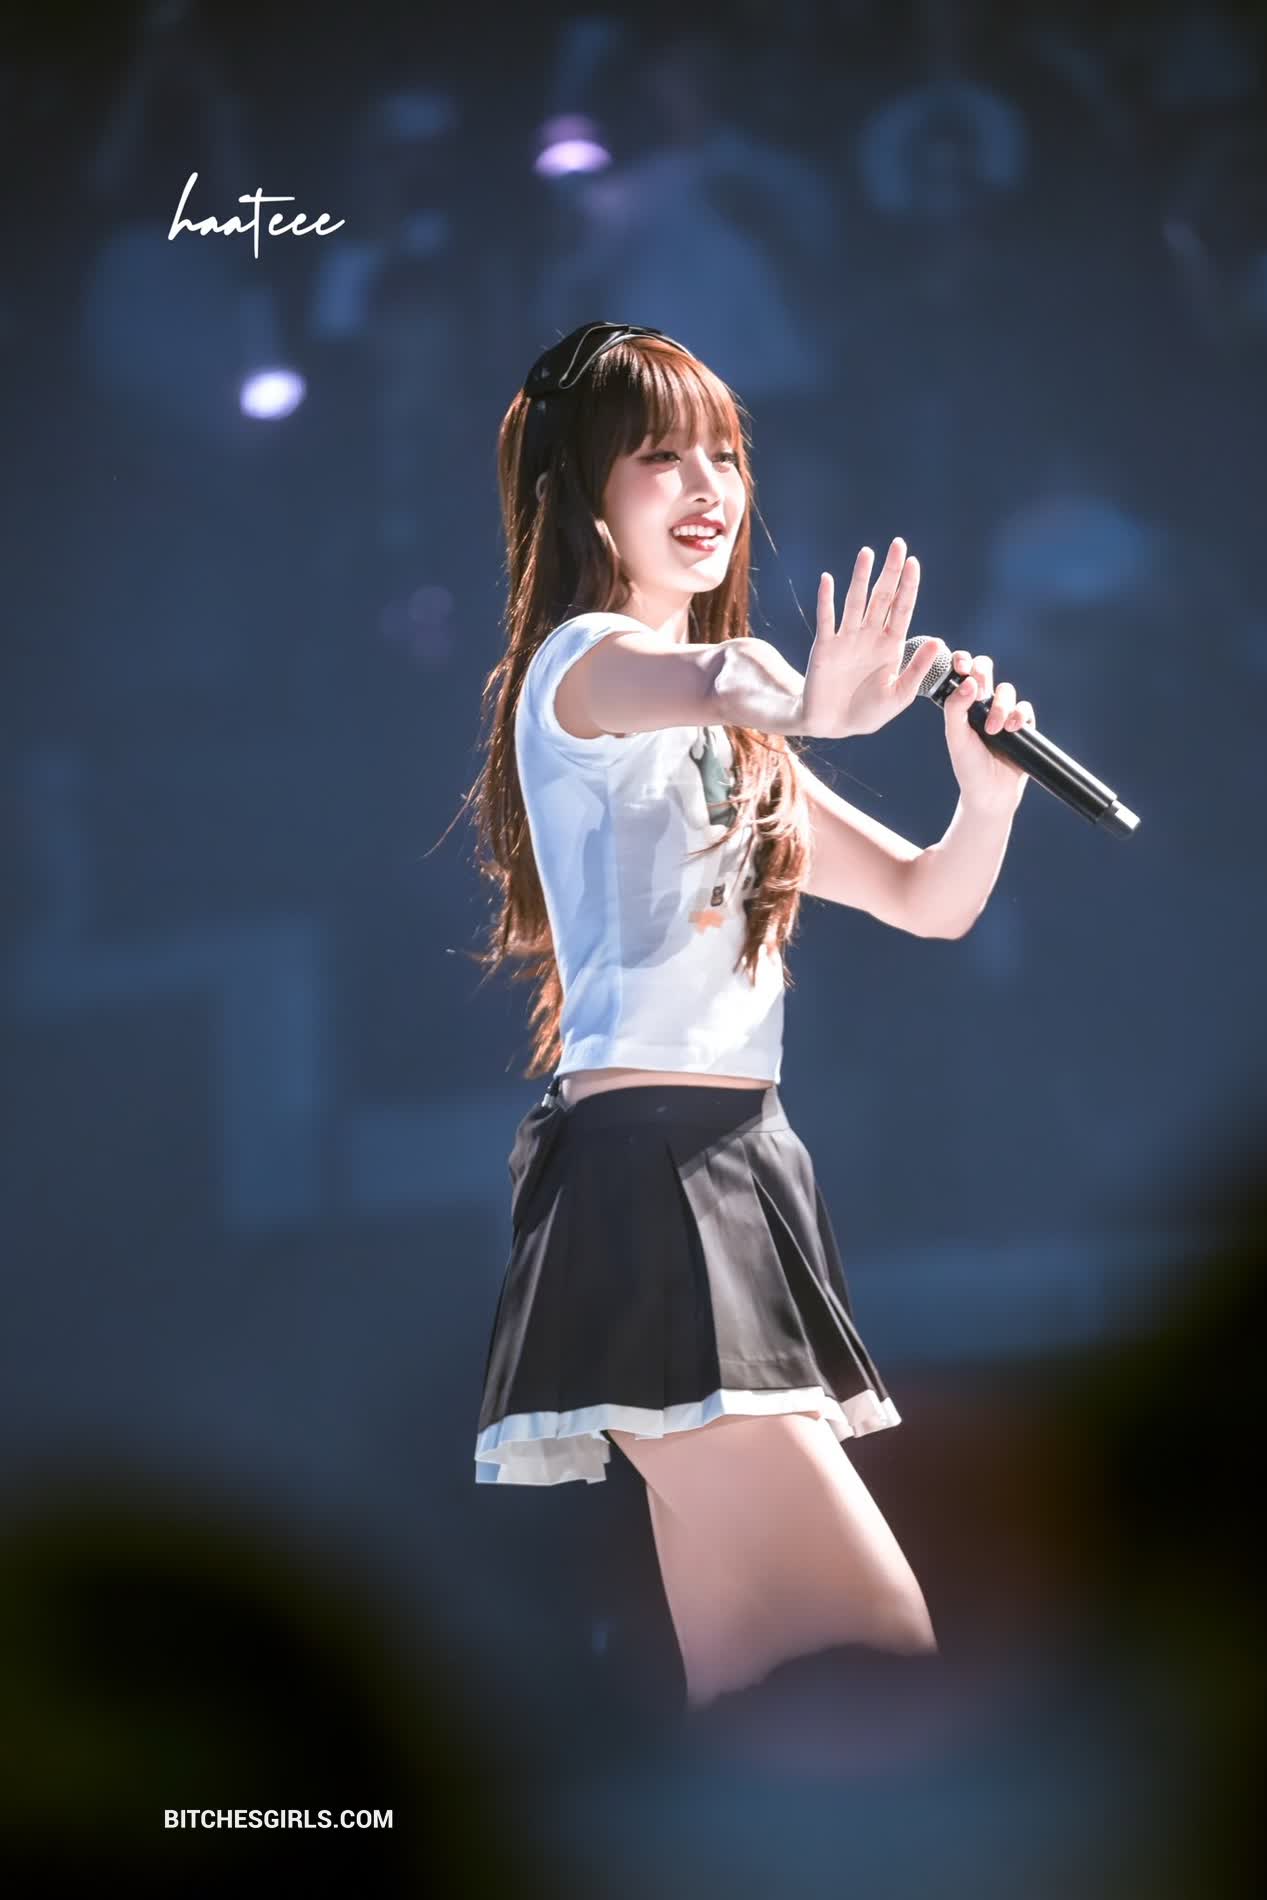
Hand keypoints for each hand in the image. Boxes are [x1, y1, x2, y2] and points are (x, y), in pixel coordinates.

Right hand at [799, 539, 941, 739]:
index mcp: (891, 645)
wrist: (833, 724)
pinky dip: (826, 600)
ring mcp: (846, 639)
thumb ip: (917, 670)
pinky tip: (828, 579)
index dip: (909, 586)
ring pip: (855, 602)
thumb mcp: (899, 695)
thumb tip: (939, 641)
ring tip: (867, 553)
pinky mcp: (825, 647)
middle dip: (890, 571)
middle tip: (898, 544)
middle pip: (882, 597)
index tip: (914, 562)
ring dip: (861, 577)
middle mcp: (869, 636)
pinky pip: (826, 619)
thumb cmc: (868, 712)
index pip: (903, 608)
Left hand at [944, 650, 1036, 814]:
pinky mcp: (1024, 725)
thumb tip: (968, 682)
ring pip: (1006, 690)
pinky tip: (1012, 728)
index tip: (960, 665)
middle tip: (978, 681)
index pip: (963, 673)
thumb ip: (956, 708)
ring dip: (1000, 706)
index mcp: (963, 705)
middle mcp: (982, 704)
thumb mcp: (956, 737)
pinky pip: (1025, 708)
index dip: (962, 662)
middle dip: (983, 670)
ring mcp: (1004, 713)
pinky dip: (1019, 715)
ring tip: (994, 730)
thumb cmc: (968, 765)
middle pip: (985, 671)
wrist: (990, 792)